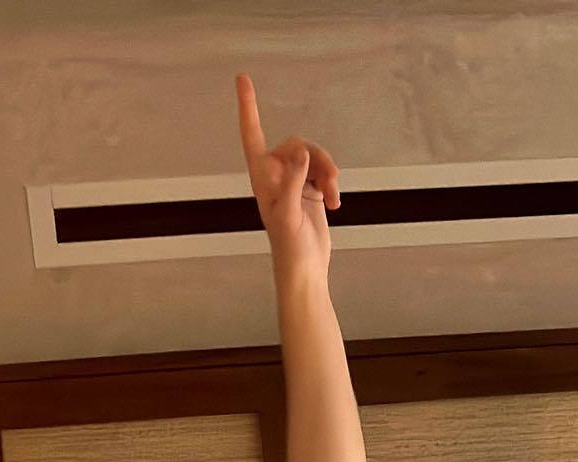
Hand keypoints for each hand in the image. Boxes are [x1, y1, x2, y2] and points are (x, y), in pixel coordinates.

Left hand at [235, 72, 339, 276]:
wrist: (305, 268)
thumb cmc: (289, 246)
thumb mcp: (289, 212)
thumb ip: (293, 179)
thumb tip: (301, 151)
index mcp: (262, 177)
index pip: (252, 134)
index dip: (248, 107)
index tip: (243, 78)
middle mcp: (275, 175)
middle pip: (298, 144)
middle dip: (317, 159)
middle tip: (330, 181)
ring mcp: (294, 182)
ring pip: (314, 157)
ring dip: (328, 174)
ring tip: (332, 198)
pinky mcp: (310, 190)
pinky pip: (323, 172)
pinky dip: (331, 185)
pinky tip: (334, 204)